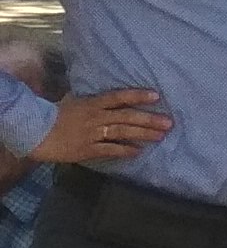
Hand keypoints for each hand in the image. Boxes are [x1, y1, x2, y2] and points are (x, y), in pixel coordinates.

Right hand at [31, 86, 171, 167]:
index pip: (118, 97)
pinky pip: (110, 150)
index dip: (137, 95)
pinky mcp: (88, 149)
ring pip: (122, 132)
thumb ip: (91, 100)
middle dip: (149, 119)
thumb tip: (106, 97)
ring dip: (143, 134)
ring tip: (160, 136)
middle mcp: (96, 117)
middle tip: (169, 122)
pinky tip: (138, 152)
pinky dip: (125, 151)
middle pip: (127, 116)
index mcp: (92, 104)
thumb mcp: (73, 101)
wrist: (35, 132)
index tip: (156, 95)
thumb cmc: (54, 115)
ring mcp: (93, 134)